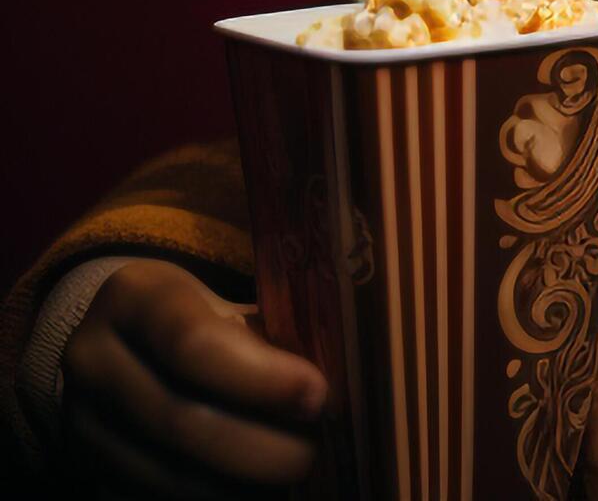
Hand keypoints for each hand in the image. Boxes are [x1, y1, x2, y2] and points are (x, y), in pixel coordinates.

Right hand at [54, 258, 322, 497]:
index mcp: (134, 297)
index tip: (318, 396)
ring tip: (290, 472)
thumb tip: (335, 385)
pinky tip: (252, 490)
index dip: (261, 377)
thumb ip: (268, 336)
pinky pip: (151, 495)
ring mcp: (80, 418)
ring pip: (165, 471)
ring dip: (239, 483)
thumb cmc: (199, 315)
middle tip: (314, 451)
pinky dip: (212, 497)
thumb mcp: (226, 302)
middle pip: (181, 419)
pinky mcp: (85, 465)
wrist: (120, 338)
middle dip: (260, 445)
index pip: (194, 343)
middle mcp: (92, 357)